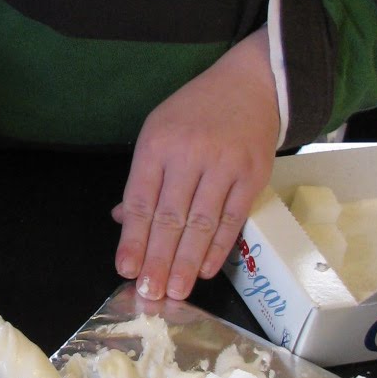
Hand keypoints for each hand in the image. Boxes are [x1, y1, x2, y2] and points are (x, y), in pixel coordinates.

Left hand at [113, 29, 278, 301]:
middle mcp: (190, 153)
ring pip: (202, 223)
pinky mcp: (253, 175)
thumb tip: (123, 220)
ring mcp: (224, 165)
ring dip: (188, 262)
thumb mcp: (158, 132)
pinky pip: (233, 219)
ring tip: (176, 290)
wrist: (251, 85)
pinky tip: (207, 269)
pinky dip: (219, 247)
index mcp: (158, 143)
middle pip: (170, 217)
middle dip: (158, 259)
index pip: (141, 199)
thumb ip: (143, 178)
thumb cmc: (196, 112)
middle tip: (150, 292)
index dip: (133, 238)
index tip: (126, 268)